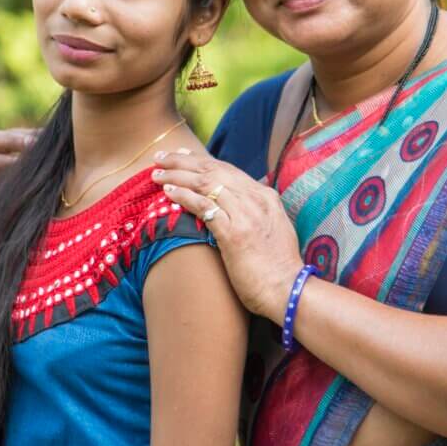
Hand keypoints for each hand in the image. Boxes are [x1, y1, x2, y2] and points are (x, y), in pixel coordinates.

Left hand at [151, 151, 303, 322]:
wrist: (288, 289)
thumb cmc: (278, 266)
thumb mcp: (272, 228)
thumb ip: (256, 212)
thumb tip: (239, 207)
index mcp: (265, 196)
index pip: (228, 169)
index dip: (201, 160)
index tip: (182, 156)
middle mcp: (255, 199)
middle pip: (213, 170)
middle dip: (183, 162)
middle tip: (160, 158)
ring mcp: (245, 215)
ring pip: (206, 184)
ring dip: (177, 176)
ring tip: (157, 175)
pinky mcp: (234, 234)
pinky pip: (204, 207)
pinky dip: (184, 197)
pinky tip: (169, 193)